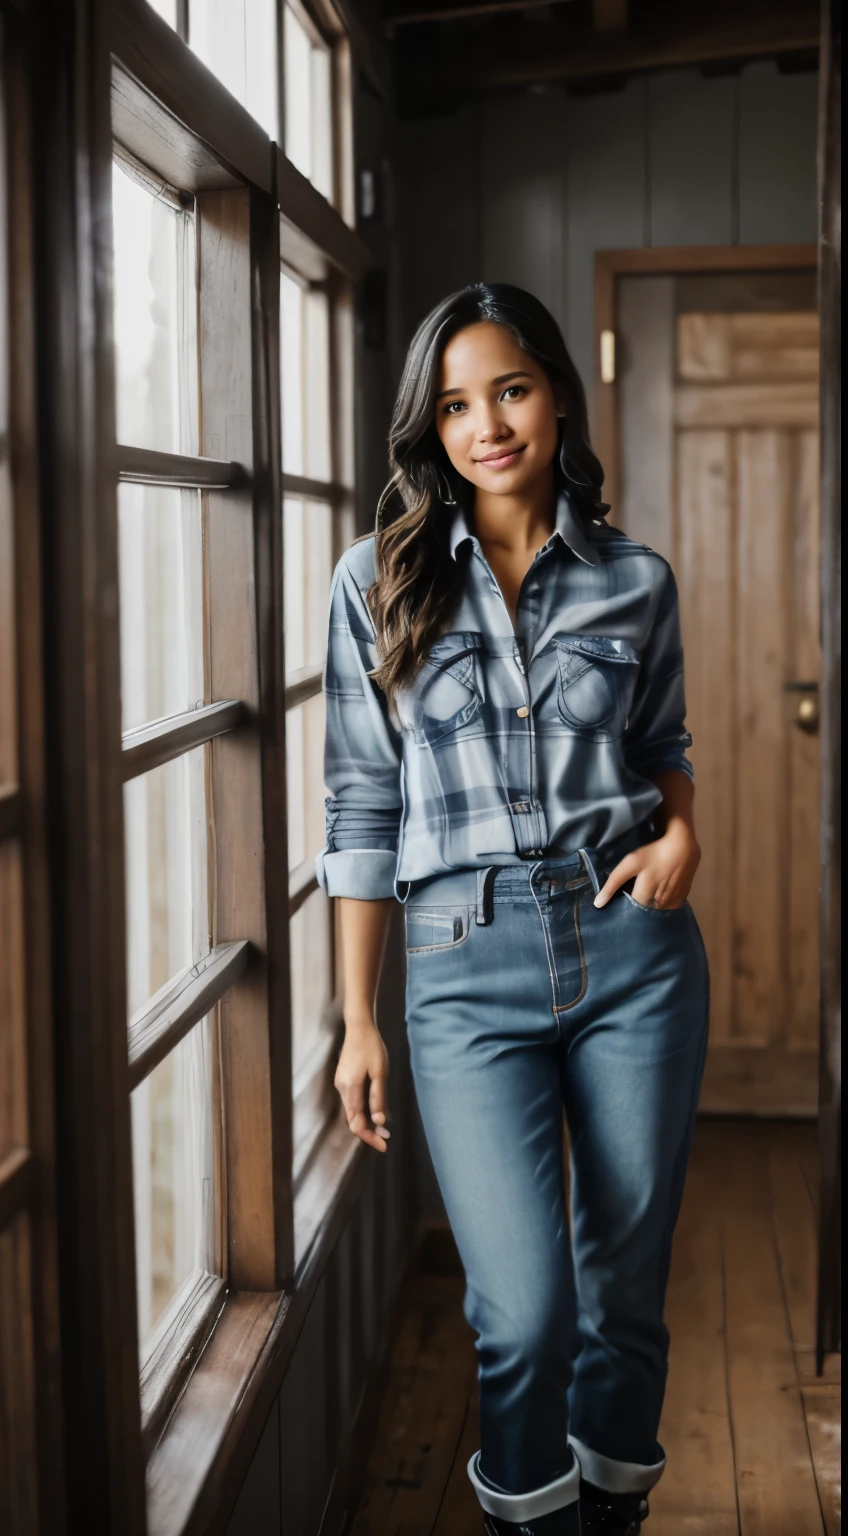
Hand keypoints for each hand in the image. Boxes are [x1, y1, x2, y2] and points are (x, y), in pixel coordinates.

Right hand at [334, 1012, 390, 1152]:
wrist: (358, 1027)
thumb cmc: (372, 1047)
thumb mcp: (380, 1072)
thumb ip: (378, 1097)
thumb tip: (380, 1122)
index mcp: (350, 1088)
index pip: (357, 1123)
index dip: (370, 1137)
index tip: (384, 1146)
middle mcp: (342, 1089)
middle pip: (352, 1120)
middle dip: (368, 1132)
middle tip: (386, 1140)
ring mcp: (340, 1084)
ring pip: (351, 1112)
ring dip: (366, 1122)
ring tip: (383, 1129)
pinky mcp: (343, 1080)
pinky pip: (351, 1102)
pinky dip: (362, 1112)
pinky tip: (373, 1112)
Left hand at [594, 822, 700, 910]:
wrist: (683, 846)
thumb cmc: (654, 854)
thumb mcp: (630, 864)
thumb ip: (613, 883)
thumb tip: (597, 904)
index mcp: (644, 899)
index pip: (629, 912)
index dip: (622, 909)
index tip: (616, 905)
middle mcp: (659, 906)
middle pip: (643, 913)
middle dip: (635, 909)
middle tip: (629, 898)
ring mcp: (672, 904)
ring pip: (655, 912)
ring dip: (649, 907)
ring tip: (644, 895)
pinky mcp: (681, 899)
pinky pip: (667, 908)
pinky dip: (661, 904)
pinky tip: (657, 894)